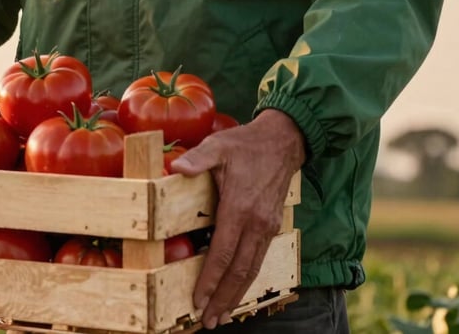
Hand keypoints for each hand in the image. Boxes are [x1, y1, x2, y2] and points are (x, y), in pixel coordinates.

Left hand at [169, 109, 305, 328]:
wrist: (282, 142)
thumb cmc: (245, 144)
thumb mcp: (219, 146)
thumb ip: (198, 159)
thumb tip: (176, 167)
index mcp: (239, 208)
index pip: (223, 254)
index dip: (210, 280)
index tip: (197, 300)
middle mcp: (256, 224)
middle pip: (239, 271)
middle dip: (223, 299)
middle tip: (208, 321)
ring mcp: (266, 227)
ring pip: (252, 270)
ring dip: (236, 295)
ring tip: (222, 315)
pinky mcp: (271, 226)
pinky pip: (259, 260)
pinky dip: (247, 280)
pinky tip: (237, 289)